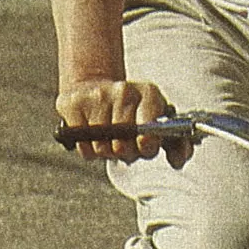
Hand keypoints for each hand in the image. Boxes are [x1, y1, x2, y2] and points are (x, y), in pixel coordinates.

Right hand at [55, 78, 185, 164]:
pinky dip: (88, 149)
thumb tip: (177, 162)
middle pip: (123, 145)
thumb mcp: (159, 122)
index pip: (148, 129)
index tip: (144, 146)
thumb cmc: (134, 112)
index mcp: (149, 93)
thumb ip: (177, 145)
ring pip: (102, 148)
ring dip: (106, 150)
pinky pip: (82, 146)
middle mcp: (123, 91)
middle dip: (125, 151)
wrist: (96, 86)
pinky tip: (92, 133)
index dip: (147, 144)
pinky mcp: (71, 104)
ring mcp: (96, 96)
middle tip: (125, 142)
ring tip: (110, 137)